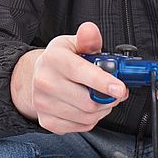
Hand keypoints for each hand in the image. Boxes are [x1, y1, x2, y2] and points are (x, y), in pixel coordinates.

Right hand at [11, 22, 127, 133]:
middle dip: (109, 99)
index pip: (80, 71)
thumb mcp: (74, 44)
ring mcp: (43, 103)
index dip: (103, 82)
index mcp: (53, 58)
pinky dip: (90, 120)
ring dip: (101, 110)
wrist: (37, 76)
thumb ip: (88, 39)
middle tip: (116, 91)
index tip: (120, 88)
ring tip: (100, 98)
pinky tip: (87, 108)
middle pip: (87, 101)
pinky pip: (80, 127)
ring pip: (86, 117)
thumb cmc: (60, 60)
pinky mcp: (46, 121)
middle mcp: (44, 81)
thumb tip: (90, 30)